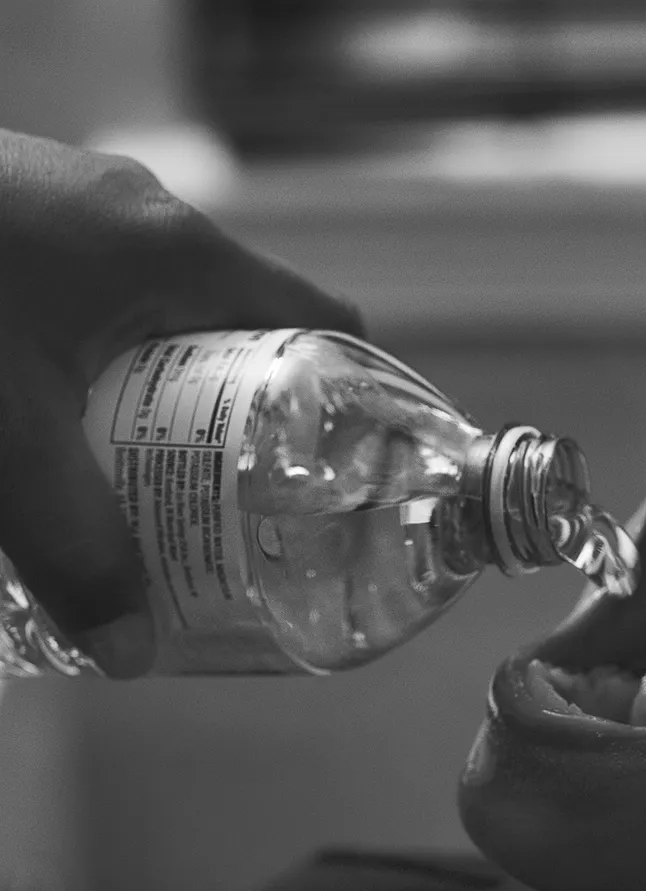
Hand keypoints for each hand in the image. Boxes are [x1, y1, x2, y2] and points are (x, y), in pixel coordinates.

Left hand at [0, 128, 367, 674]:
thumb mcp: (8, 444)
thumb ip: (73, 552)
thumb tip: (134, 656)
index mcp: (178, 255)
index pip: (322, 327)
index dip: (356, 409)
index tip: (355, 489)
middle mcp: (144, 227)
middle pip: (245, 346)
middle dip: (249, 444)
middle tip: (247, 529)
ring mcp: (80, 223)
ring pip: (166, 338)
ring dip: (169, 424)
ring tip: (155, 508)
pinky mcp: (25, 239)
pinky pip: (101, 323)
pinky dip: (104, 390)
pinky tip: (64, 451)